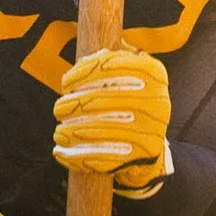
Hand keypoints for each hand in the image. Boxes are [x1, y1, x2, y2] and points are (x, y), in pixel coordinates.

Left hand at [51, 46, 171, 197]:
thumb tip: (88, 58)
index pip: (112, 66)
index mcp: (153, 74)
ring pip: (100, 129)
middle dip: (74, 104)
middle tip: (58, 109)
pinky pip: (104, 157)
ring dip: (72, 132)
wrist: (150, 144)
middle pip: (103, 99)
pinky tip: (63, 153)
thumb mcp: (128, 75)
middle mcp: (157, 100)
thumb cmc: (130, 102)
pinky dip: (79, 156)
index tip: (65, 82)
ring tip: (59, 133)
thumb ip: (110, 60)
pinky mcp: (142, 156)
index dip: (84, 73)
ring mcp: (151, 130)